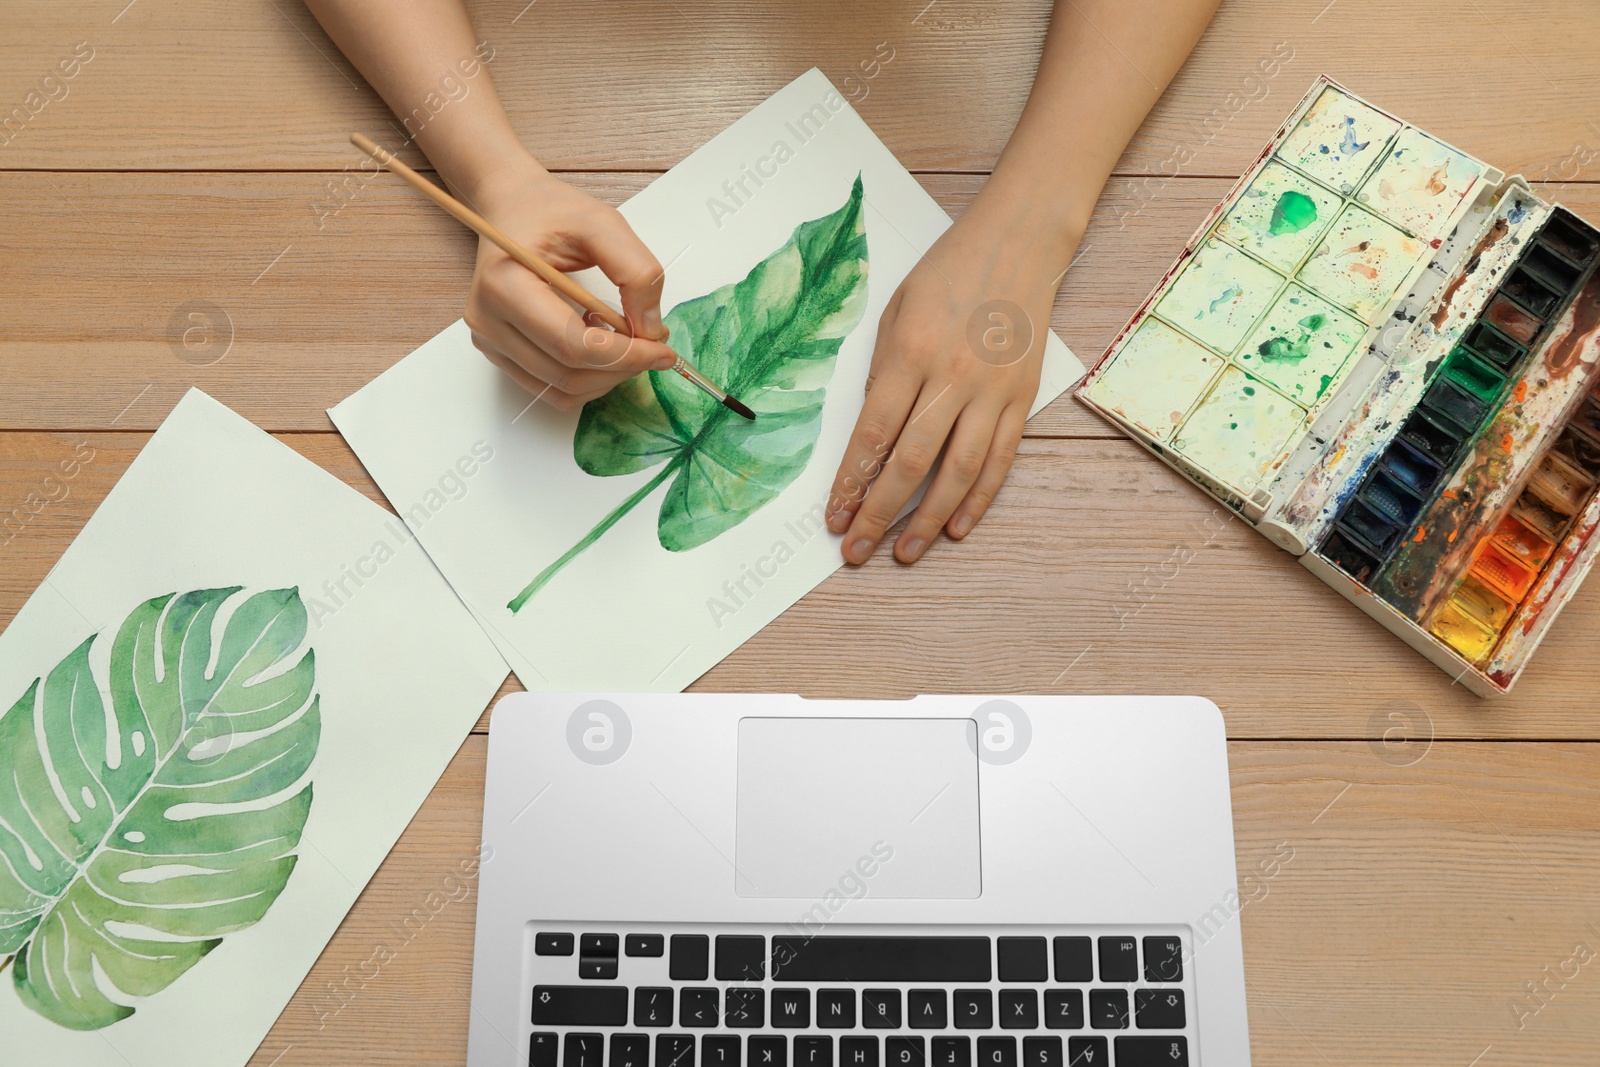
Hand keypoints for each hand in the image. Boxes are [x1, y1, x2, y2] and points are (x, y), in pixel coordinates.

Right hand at [464, 157, 676, 410]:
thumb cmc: (550, 211)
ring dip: (606, 377)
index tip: (663, 349)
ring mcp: (489, 341)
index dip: (624, 355)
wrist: (511, 208)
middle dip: (622, 368)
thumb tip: (651, 329)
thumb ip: (636, 271)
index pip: (571, 345)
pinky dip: (587, 378)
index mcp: (503, 285)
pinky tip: (599, 344)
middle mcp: (487, 320)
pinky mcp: (499, 353)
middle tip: (654, 345)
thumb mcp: (602, 222)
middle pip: (568, 374)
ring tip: (625, 339)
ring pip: (562, 390)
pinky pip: (551, 388)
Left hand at [825, 202, 1076, 563]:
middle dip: (878, 514)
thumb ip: (883, 375)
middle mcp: (952, 378)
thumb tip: (873, 436)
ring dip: (928, 520)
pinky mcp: (1021, 398)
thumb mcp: (895, 313)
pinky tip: (956, 528)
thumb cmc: (948, 274)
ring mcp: (992, 392)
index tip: (834, 517)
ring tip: (904, 552)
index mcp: (909, 353)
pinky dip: (978, 499)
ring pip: (958, 473)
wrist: (1019, 243)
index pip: (874, 435)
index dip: (851, 483)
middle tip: (856, 551)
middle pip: (911, 464)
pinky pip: (999, 461)